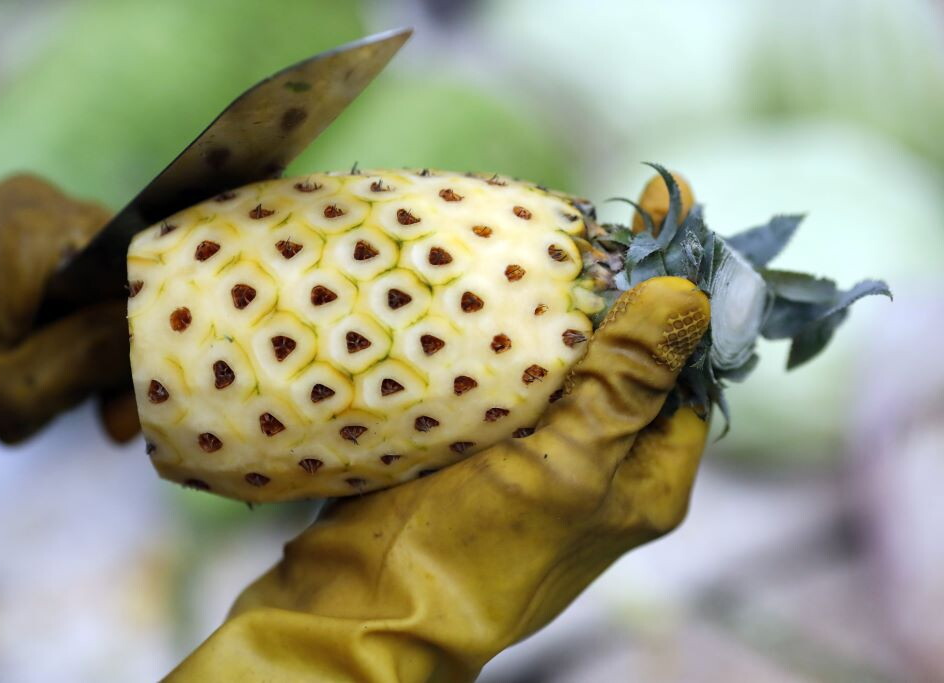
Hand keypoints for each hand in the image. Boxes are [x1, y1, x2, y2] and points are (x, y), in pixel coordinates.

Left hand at [0, 175, 133, 451]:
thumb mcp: (11, 388)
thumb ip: (98, 356)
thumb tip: (171, 336)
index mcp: (37, 225)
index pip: (140, 272)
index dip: (150, 341)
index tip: (130, 410)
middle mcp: (38, 205)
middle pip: (122, 284)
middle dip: (113, 360)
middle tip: (98, 425)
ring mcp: (21, 221)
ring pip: (98, 295)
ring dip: (83, 360)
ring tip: (32, 411)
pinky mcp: (7, 243)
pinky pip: (66, 292)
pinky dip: (58, 343)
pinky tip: (28, 385)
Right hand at [166, 273, 710, 681]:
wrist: (361, 608)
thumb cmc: (467, 549)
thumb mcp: (562, 465)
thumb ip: (625, 384)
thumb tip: (688, 294)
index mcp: (645, 478)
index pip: (687, 371)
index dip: (677, 298)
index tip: (660, 214)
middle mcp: (603, 469)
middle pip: (626, 364)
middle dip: (610, 297)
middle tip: (583, 221)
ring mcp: (542, 460)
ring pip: (565, 369)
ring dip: (552, 315)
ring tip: (534, 242)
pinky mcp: (485, 451)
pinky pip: (513, 382)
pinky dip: (506, 341)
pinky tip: (485, 297)